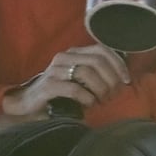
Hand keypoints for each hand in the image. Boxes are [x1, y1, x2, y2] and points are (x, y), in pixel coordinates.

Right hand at [3, 44, 127, 120]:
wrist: (30, 106)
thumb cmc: (60, 94)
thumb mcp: (81, 80)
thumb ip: (97, 74)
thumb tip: (123, 78)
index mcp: (74, 52)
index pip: (102, 50)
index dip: (118, 64)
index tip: (126, 80)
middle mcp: (65, 57)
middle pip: (97, 61)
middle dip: (111, 79)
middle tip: (113, 94)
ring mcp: (55, 70)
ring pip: (87, 72)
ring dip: (100, 89)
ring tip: (102, 100)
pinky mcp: (49, 85)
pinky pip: (74, 89)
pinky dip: (87, 98)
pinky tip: (89, 104)